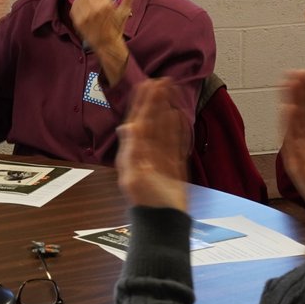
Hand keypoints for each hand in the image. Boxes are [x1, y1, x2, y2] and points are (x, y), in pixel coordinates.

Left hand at [71, 0, 138, 83]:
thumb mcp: (124, 12)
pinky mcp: (78, 21)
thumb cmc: (116, 28)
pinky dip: (78, 5)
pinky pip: (74, 6)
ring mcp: (85, 16)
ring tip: (89, 4)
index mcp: (107, 6)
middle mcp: (96, 10)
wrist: (107, 44)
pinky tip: (83, 8)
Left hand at [117, 78, 188, 211]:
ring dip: (167, 110)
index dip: (143, 102)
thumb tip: (127, 126)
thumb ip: (131, 150)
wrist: (163, 223)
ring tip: (170, 93)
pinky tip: (177, 115)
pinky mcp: (174, 166)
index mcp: (134, 152)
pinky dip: (177, 128)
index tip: (147, 83)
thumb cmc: (146, 202)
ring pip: (164, 128)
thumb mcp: (133, 175)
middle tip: (162, 80)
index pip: (139, 120)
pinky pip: (176, 142)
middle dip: (156, 101)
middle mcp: (146, 152)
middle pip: (153, 120)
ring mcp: (161, 158)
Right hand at [278, 70, 304, 219]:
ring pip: (293, 121)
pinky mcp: (295, 164)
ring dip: (289, 101)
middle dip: (297, 92)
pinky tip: (289, 107)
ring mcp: (301, 152)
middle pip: (301, 112)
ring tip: (287, 83)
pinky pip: (289, 139)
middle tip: (294, 71)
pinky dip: (288, 123)